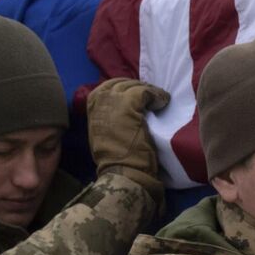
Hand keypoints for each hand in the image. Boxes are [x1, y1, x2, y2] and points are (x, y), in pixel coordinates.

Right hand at [86, 78, 169, 192]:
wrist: (122, 171)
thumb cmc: (115, 159)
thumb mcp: (103, 132)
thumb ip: (108, 117)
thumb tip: (121, 109)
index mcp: (91, 109)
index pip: (107, 87)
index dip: (123, 89)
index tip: (137, 94)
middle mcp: (99, 101)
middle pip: (119, 84)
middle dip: (136, 87)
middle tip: (151, 95)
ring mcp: (113, 102)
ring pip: (132, 86)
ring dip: (148, 90)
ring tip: (158, 99)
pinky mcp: (129, 105)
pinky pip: (145, 91)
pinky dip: (157, 95)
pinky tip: (163, 101)